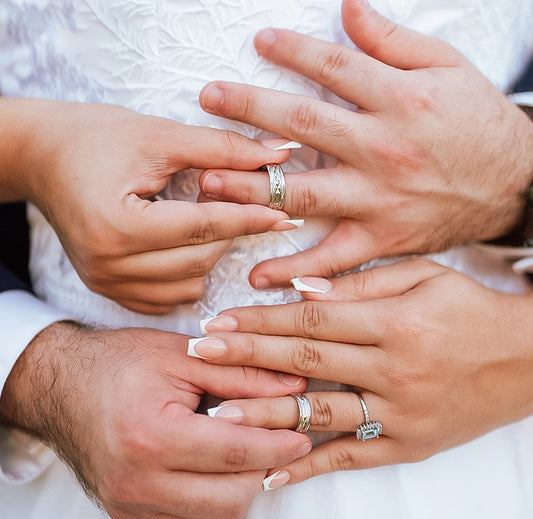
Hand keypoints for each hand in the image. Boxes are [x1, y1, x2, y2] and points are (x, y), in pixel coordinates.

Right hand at [0, 98, 295, 312]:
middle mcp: (108, 264)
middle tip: (246, 206)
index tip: (285, 213)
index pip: (203, 228)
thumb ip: (221, 148)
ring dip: (210, 255)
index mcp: (117, 225)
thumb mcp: (159, 136)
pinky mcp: (107, 289)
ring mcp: (105, 282)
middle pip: (198, 259)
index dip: (249, 218)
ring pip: (188, 285)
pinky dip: (188, 277)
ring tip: (211, 221)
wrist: (42, 156)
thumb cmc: (95, 137)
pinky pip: (167, 298)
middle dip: (230, 233)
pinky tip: (190, 248)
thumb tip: (277, 155)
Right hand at [0, 323, 310, 518]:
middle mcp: (137, 482)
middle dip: (262, 470)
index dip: (277, 444)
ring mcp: (130, 507)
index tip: (301, 434)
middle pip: (228, 498)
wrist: (63, 385)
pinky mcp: (129, 518)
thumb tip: (292, 386)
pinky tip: (218, 474)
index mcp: (151, 436)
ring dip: (240, 491)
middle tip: (277, 440)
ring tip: (247, 454)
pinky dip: (214, 508)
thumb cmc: (119, 363)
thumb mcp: (183, 355)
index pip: (234, 453)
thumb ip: (241, 372)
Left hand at [186, 259, 532, 483]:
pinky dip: (310, 465)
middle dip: (247, 357)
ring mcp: (401, 411)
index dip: (261, 321)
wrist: (528, 357)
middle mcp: (394, 368)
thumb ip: (360, 284)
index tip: (221, 321)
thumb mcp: (422, 277)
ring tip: (218, 412)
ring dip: (265, 414)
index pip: (310, 321)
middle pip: (305, 363)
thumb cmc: (470, 309)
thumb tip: (301, 290)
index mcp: (394, 321)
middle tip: (201, 354)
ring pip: (321, 414)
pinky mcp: (409, 443)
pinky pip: (352, 456)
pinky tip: (272, 471)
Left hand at [198, 0, 532, 287]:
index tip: (258, 43)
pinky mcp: (381, 238)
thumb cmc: (477, 124)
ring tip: (209, 183)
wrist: (516, 183)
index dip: (292, 51)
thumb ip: (392, 40)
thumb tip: (346, 7)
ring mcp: (378, 198)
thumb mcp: (448, 68)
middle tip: (208, 99)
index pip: (333, 67)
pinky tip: (258, 275)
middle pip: (305, 124)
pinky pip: (332, 257)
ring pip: (306, 191)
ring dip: (253, 187)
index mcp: (400, 100)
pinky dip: (296, 270)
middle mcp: (383, 149)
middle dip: (251, 109)